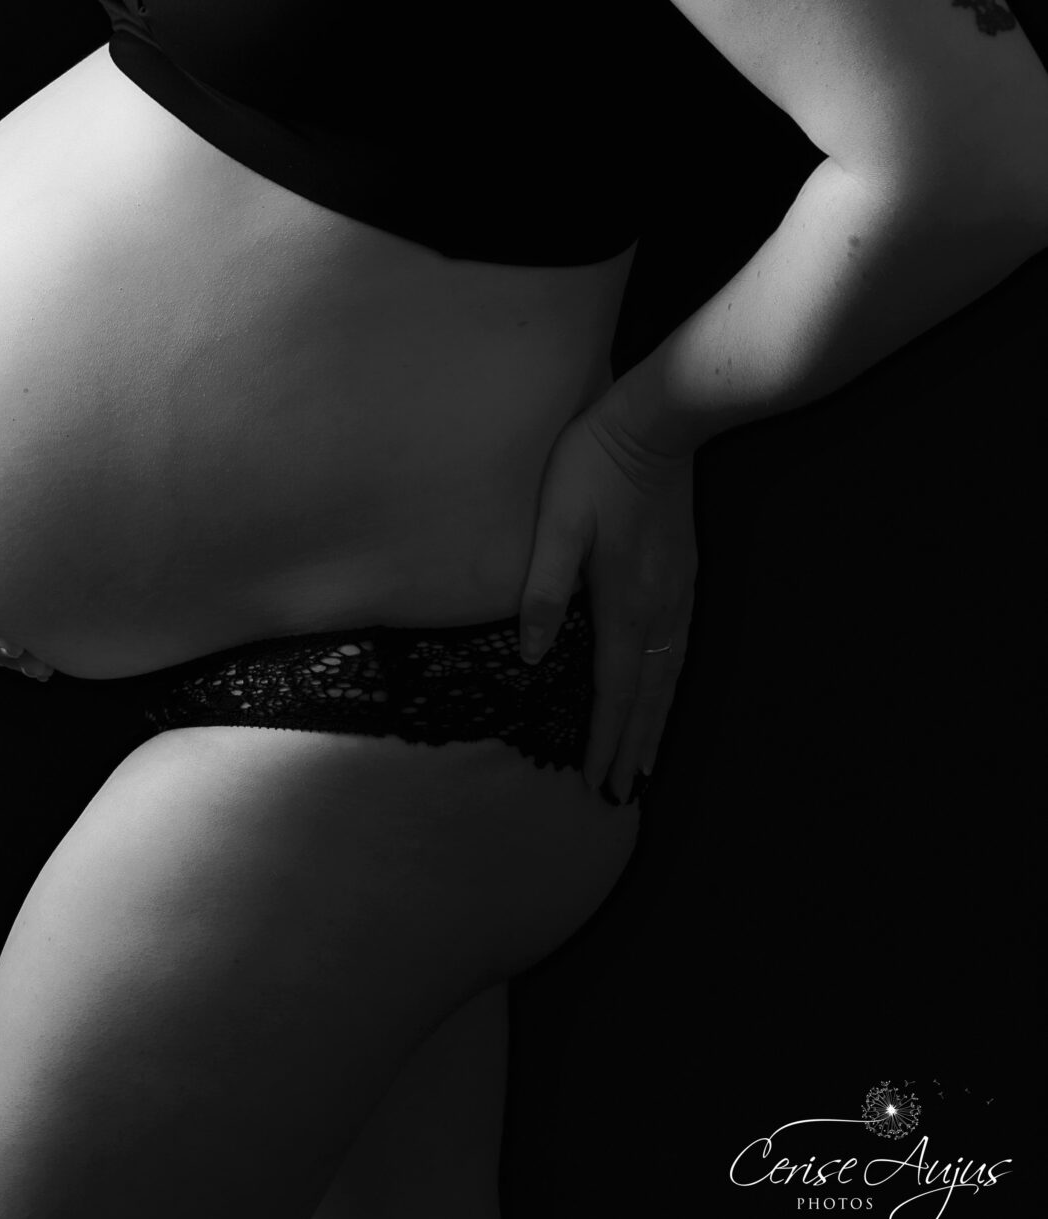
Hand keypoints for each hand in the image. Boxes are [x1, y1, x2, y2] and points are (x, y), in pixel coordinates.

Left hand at [515, 383, 696, 800]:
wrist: (659, 423)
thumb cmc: (595, 466)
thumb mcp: (557, 522)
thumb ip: (543, 589)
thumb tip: (530, 655)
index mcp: (624, 603)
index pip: (612, 690)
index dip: (604, 739)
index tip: (597, 783)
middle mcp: (659, 610)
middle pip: (647, 696)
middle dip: (633, 747)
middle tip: (623, 795)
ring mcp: (679, 593)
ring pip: (670, 677)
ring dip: (657, 724)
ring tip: (648, 765)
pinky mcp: (687, 575)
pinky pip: (682, 651)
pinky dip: (673, 687)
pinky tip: (666, 694)